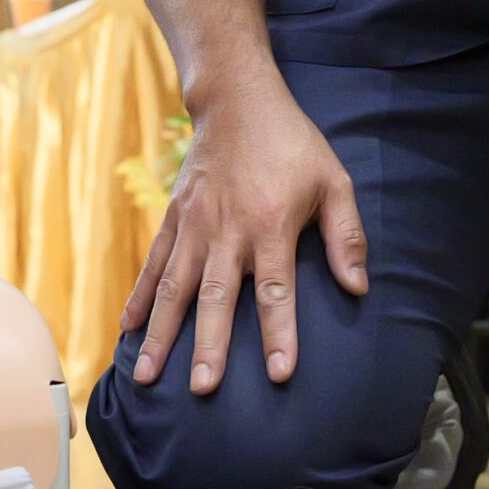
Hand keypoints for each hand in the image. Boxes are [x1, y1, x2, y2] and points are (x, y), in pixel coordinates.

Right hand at [121, 74, 366, 396]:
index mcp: (271, 224)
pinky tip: (129, 331)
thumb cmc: (292, 144)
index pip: (276, 289)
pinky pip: (155, 263)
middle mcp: (228, 230)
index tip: (279, 374)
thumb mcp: (334, 180)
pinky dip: (140, 298)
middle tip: (204, 388)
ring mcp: (195, 225)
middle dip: (210, 345)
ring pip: (175, 287)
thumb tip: (359, 287)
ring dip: (162, 334)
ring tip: (149, 376)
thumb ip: (347, 235)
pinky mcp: (175, 218)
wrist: (237, 100)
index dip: (279, 333)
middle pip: (216, 296)